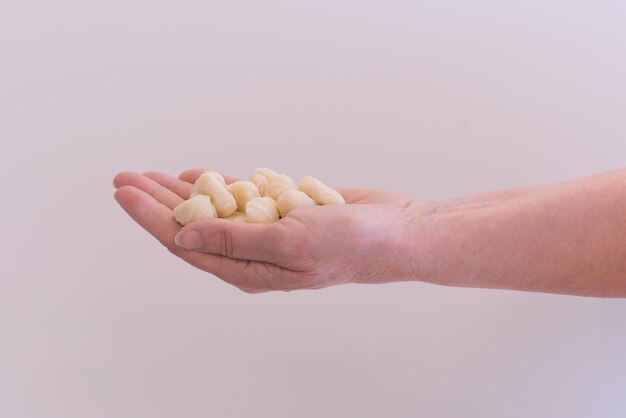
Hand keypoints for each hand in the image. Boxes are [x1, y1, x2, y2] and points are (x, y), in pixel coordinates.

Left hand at [113, 169, 418, 292]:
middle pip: (191, 227)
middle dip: (156, 202)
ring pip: (212, 212)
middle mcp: (252, 253)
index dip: (151, 217)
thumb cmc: (348, 243)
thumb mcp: (289, 241)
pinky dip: (217, 186)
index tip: (124, 192)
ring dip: (181, 192)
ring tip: (150, 174)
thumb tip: (183, 238)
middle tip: (125, 177)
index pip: (186, 244)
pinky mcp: (281, 213)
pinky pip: (239, 199)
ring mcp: (266, 233)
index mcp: (249, 269)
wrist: (393, 232)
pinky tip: (197, 175)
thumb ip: (235, 240)